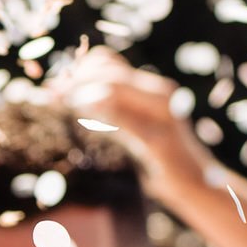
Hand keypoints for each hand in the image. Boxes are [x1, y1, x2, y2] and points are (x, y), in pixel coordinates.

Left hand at [50, 49, 210, 205]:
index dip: (76, 69)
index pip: (107, 61)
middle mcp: (160, 94)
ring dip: (81, 91)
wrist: (198, 185)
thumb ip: (110, 113)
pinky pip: (127, 121)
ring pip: (116, 87)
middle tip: (49, 95)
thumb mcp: (132, 131)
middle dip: (74, 79)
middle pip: (108, 70)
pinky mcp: (160, 141)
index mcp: (151, 88)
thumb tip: (72, 100)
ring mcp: (163, 115)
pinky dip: (102, 113)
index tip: (52, 86)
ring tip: (58, 102)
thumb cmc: (160, 159)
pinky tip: (83, 113)